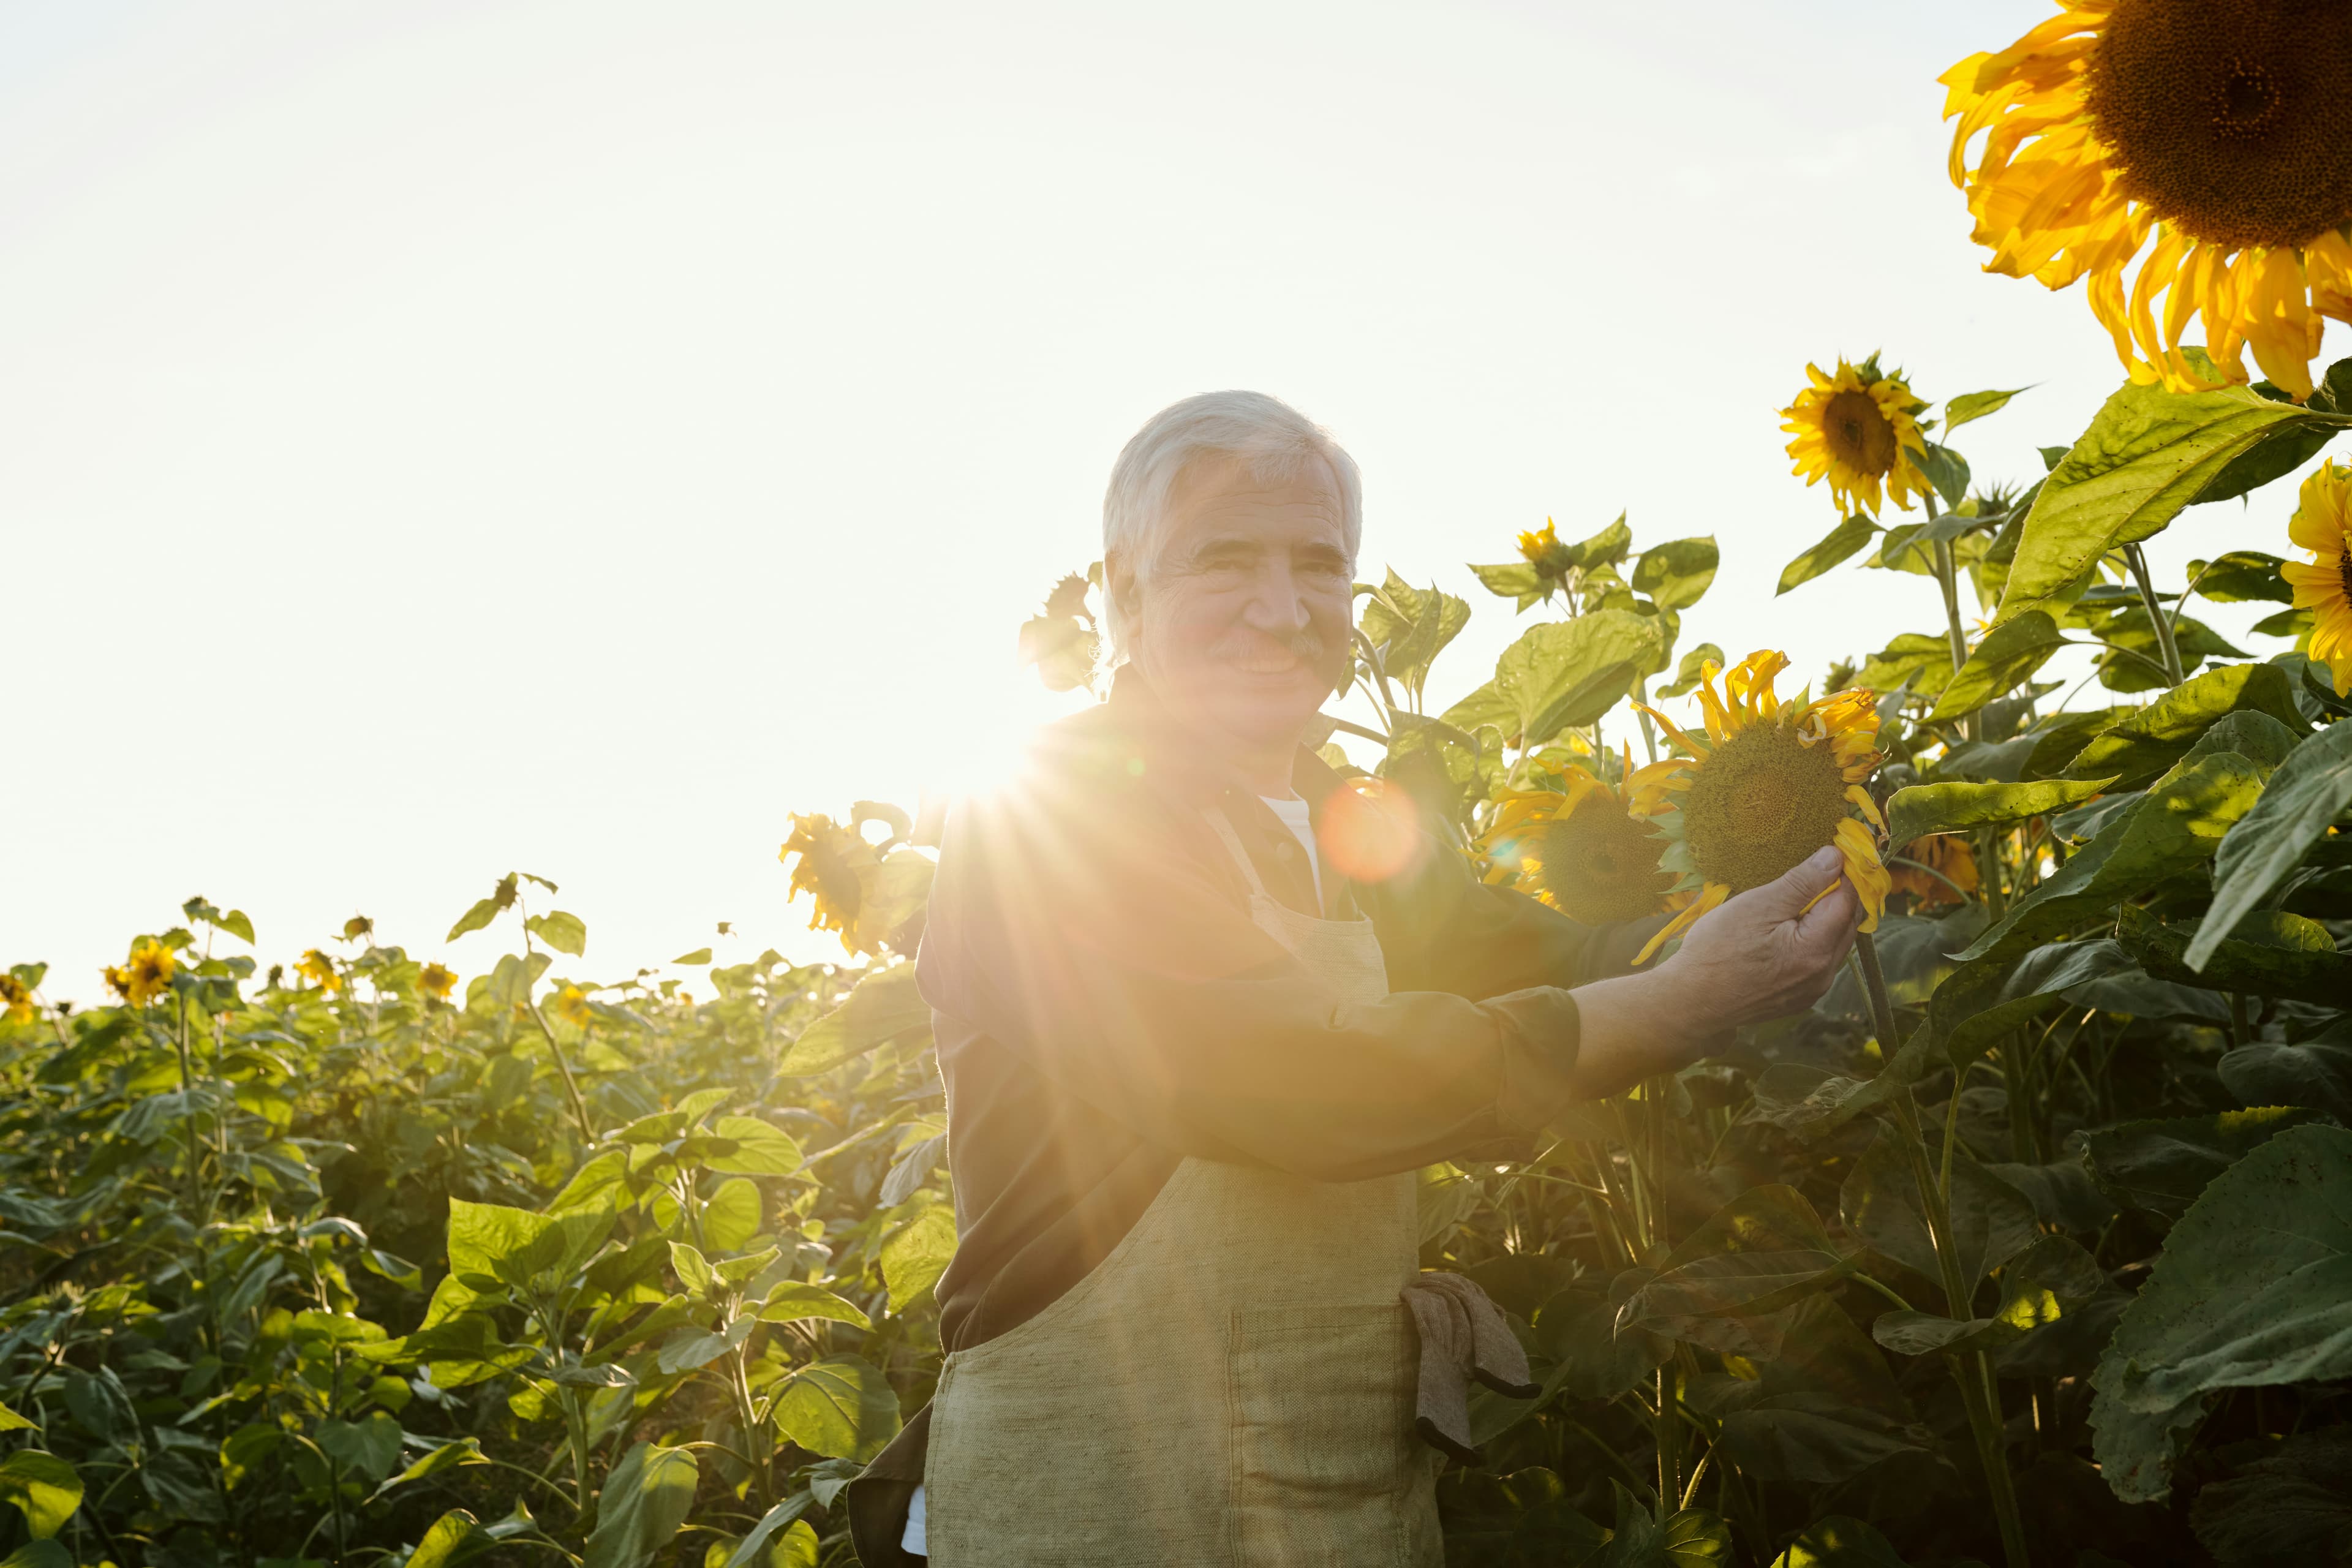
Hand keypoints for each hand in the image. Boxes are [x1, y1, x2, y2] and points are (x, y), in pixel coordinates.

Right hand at [1560, 846, 1861, 1098]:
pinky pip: (1820, 962)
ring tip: (1808, 895)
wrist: (1690, 1001)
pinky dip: (1817, 939)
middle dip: (1842, 893)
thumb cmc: (1717, 949)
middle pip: (1848, 924)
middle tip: (1825, 866)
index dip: (1844, 872)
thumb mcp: (1758, 905)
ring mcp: (1812, 990)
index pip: (1848, 901)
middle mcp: (1823, 974)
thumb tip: (1836, 857)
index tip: (1835, 850)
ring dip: (1830, 918)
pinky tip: (1794, 928)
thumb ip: (1802, 882)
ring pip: (1836, 944)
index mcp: (1816, 949)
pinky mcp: (1798, 999)